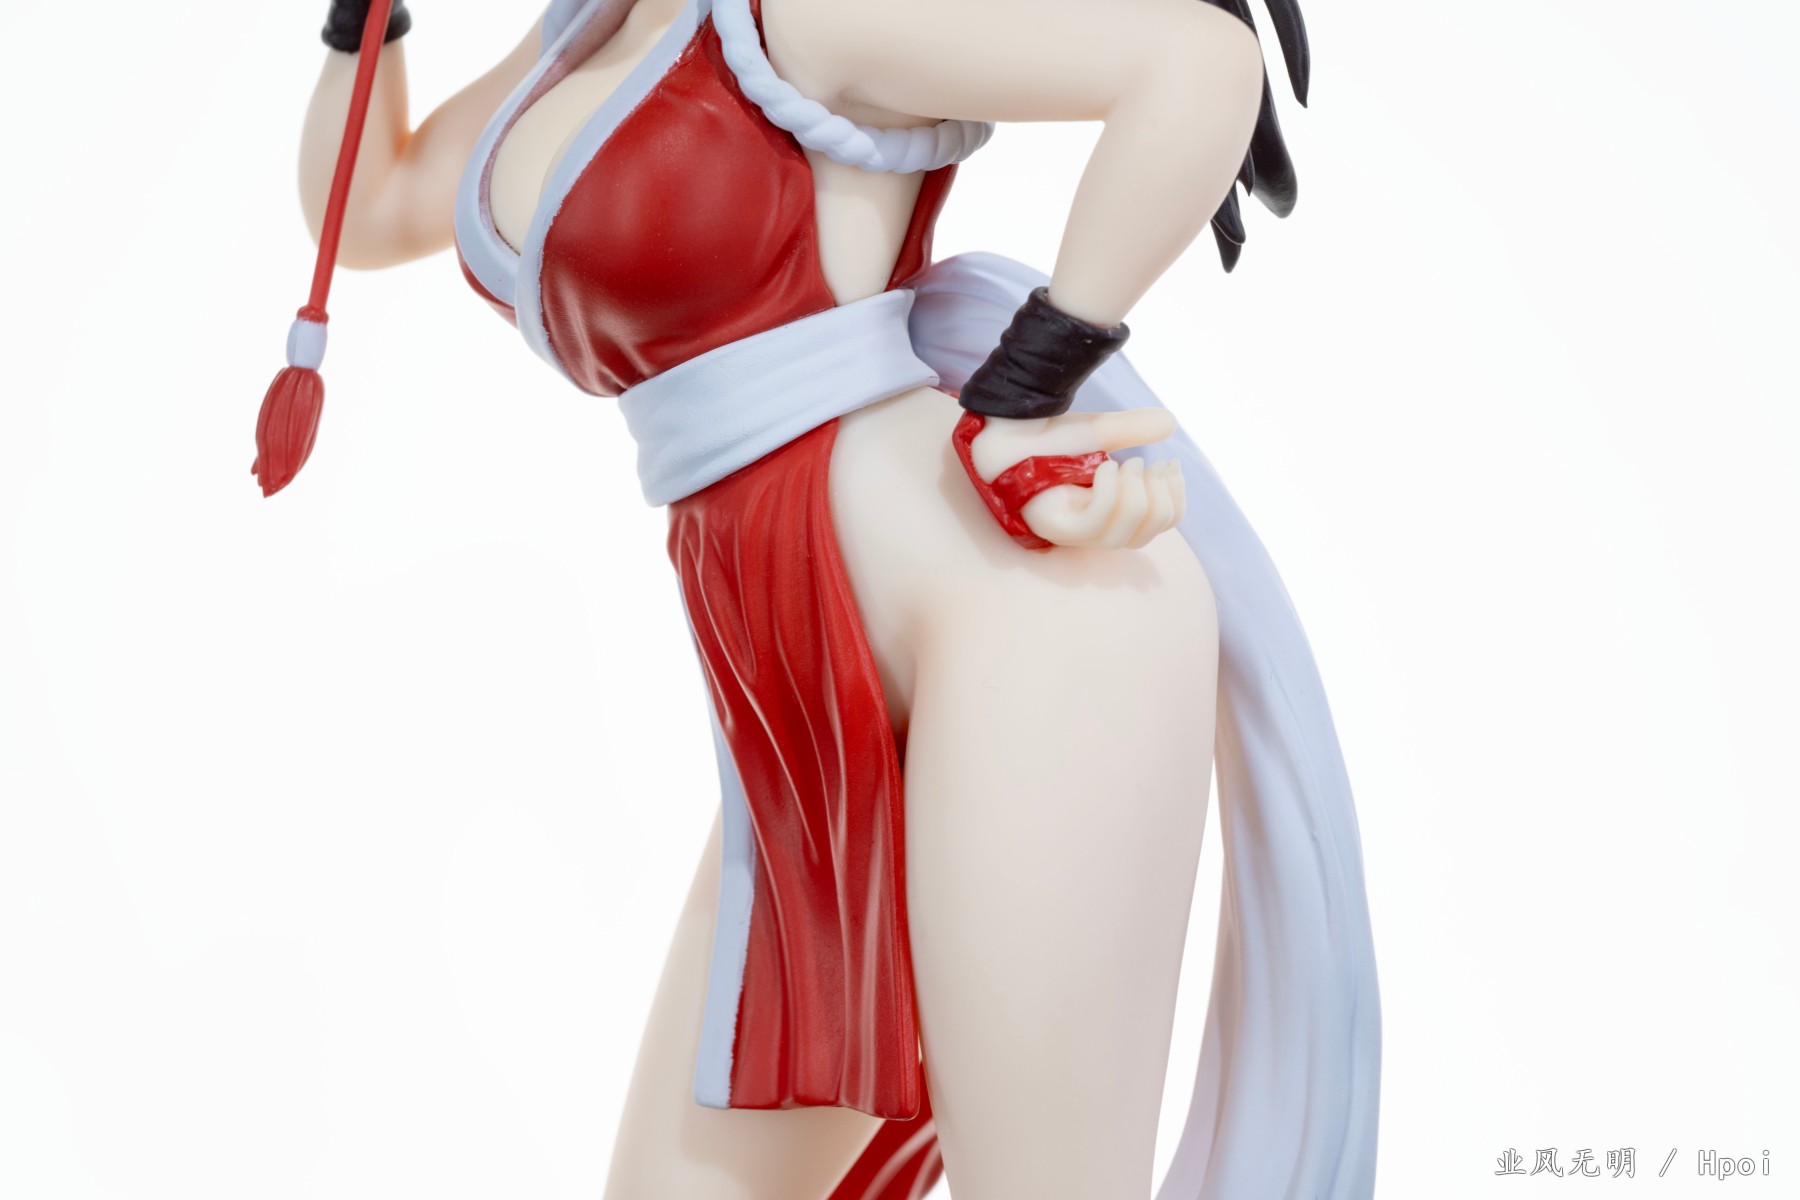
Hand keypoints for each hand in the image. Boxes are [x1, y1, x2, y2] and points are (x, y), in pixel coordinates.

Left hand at [955, 408, 1185, 549]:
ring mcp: (1068, 530)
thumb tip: (1170, 422)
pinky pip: (1094, 525)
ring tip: (1127, 463)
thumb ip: (1132, 430)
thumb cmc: (1042, 434)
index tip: (1171, 465)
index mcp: (1104, 514)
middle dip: (1158, 501)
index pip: (1151, 530)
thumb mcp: (1097, 431)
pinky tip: (1105, 467)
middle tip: (1148, 464)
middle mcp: (1087, 529)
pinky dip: (1108, 497)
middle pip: (1141, 537)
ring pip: (1119, 537)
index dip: (1173, 504)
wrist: (1004, 426)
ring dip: (1135, 498)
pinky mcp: (1051, 524)